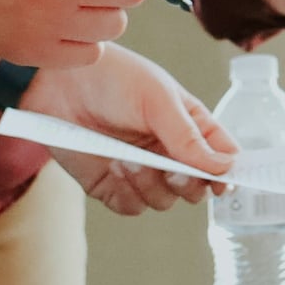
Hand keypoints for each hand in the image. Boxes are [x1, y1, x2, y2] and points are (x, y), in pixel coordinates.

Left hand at [30, 45, 236, 214]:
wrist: (58, 83)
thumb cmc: (112, 77)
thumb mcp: (157, 99)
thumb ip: (189, 137)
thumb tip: (226, 168)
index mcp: (189, 126)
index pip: (222, 157)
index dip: (227, 174)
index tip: (223, 183)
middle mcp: (168, 152)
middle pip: (196, 189)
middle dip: (188, 184)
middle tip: (173, 170)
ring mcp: (141, 171)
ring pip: (164, 201)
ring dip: (150, 184)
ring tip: (128, 158)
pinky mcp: (112, 185)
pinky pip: (132, 207)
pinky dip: (127, 192)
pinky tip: (113, 165)